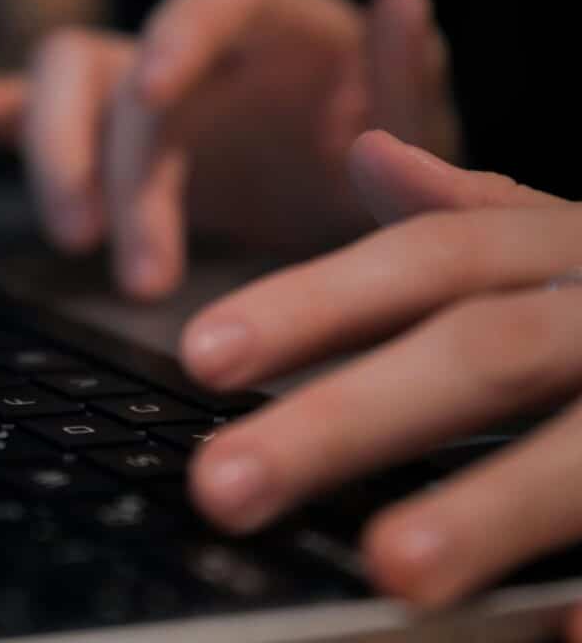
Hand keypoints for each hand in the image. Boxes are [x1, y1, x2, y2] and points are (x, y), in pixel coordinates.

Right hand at [0, 0, 459, 299]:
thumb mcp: (421, 143)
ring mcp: (142, 83)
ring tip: (71, 239)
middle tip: (126, 268)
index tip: (151, 95)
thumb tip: (402, 0)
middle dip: (102, 158)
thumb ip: (412, 86)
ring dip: (48, 160)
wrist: (347, 199)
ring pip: (59, 86)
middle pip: (111, 61)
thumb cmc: (386, 167)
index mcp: (280, 21)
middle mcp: (197, 42)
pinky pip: (34, 111)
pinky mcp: (112, 132)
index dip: (176, 34)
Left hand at [182, 130, 581, 636]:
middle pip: (478, 354)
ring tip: (392, 570)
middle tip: (226, 488)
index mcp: (560, 250)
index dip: (311, 303)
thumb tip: (372, 154)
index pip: (420, 262)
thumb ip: (470, 209)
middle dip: (346, 419)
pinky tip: (565, 636)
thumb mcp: (567, 234)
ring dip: (490, 509)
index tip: (201, 355)